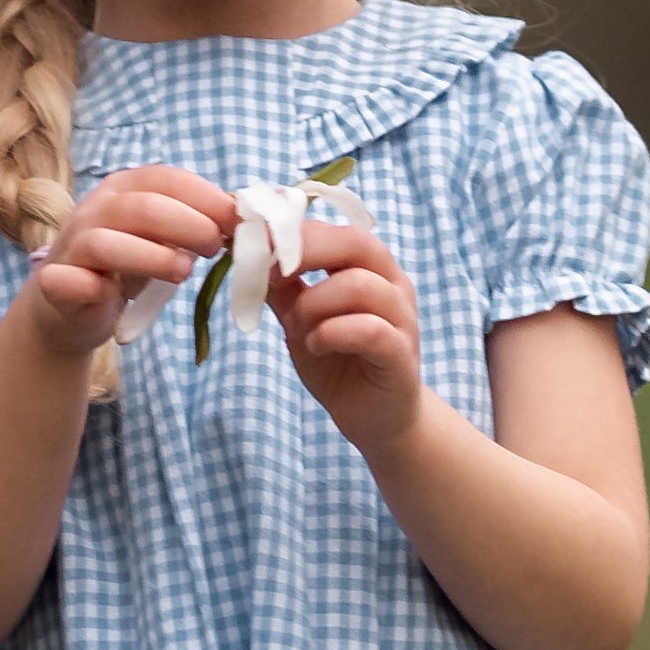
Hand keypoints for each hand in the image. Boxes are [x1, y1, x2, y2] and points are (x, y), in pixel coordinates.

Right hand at [27, 163, 233, 362]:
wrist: (70, 306)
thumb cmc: (125, 265)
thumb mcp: (161, 238)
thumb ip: (193, 226)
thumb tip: (243, 223)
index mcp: (125, 188)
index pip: (167, 179)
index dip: (206, 196)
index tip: (237, 219)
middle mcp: (97, 208)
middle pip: (144, 207)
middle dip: (188, 225)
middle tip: (217, 248)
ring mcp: (73, 244)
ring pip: (108, 242)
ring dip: (152, 257)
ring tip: (185, 273)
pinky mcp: (56, 282)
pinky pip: (68, 280)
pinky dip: (88, 286)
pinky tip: (112, 295)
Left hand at [267, 209, 424, 446]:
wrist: (376, 419)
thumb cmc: (339, 362)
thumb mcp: (301, 319)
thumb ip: (282, 289)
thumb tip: (248, 255)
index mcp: (370, 268)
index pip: (336, 230)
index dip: (294, 231)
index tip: (255, 242)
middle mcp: (392, 284)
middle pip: (356, 243)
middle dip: (305, 252)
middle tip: (271, 274)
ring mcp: (402, 318)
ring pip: (360, 285)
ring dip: (315, 304)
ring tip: (298, 328)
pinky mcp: (401, 354)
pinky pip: (369, 330)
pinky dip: (333, 333)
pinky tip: (315, 346)